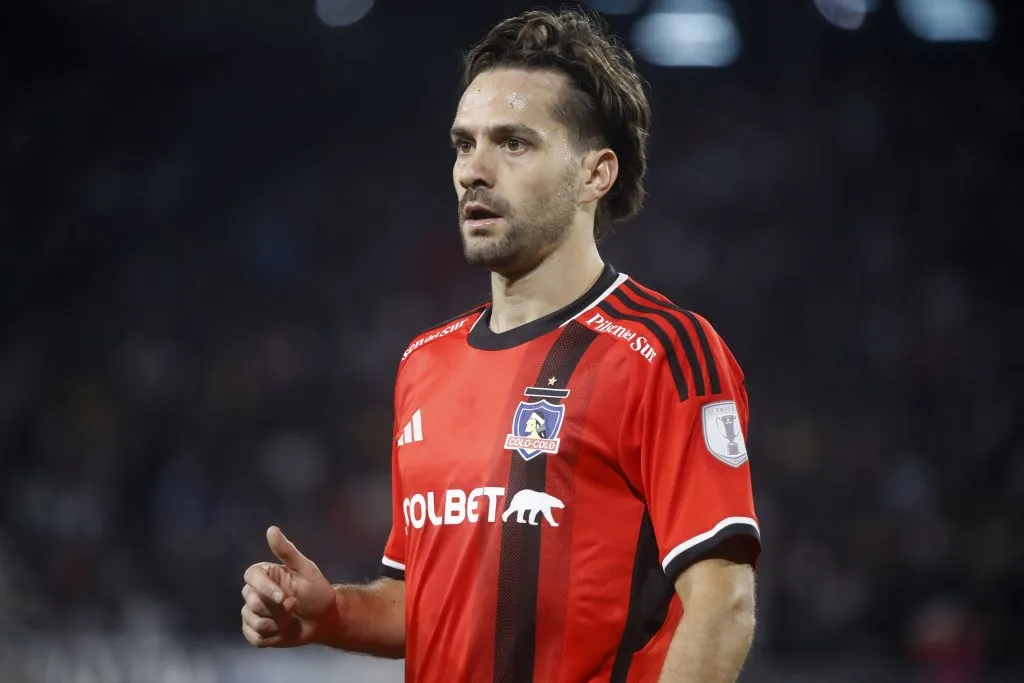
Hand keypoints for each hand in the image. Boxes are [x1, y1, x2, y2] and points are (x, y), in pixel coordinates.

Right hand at [241, 526, 336, 647]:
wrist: (324, 619)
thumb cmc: (316, 591)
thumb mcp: (306, 570)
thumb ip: (287, 551)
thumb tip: (271, 529)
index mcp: (264, 575)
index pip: (251, 577)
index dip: (265, 589)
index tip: (283, 597)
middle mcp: (254, 593)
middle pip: (251, 602)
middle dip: (277, 609)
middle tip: (295, 605)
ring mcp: (253, 613)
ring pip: (254, 622)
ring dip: (277, 624)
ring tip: (292, 618)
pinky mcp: (255, 632)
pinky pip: (255, 637)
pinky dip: (273, 637)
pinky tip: (285, 630)